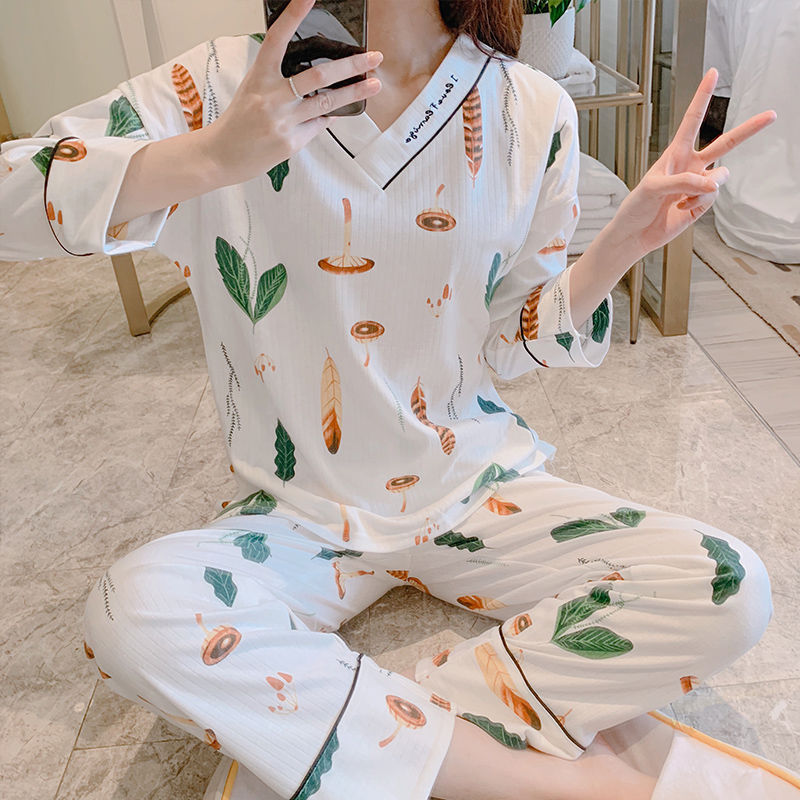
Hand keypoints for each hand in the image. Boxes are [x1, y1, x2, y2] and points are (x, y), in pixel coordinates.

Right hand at [200, 0, 382, 186]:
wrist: (221, 156)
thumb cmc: (238, 122)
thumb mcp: (253, 91)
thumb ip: (279, 82)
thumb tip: (316, 81)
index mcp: (259, 76)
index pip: (277, 39)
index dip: (293, 16)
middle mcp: (271, 96)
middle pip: (318, 75)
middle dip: (351, 65)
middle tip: (373, 57)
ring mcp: (282, 121)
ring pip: (327, 102)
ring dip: (354, 93)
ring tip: (373, 85)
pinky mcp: (290, 142)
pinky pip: (318, 125)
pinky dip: (326, 118)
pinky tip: (332, 113)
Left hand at [608, 68, 776, 259]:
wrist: (635, 234)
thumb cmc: (636, 207)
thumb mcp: (653, 188)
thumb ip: (683, 182)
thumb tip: (712, 184)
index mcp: (675, 153)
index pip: (692, 120)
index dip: (702, 96)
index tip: (713, 73)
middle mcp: (691, 165)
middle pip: (726, 143)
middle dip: (749, 129)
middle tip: (772, 114)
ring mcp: (698, 184)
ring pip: (720, 177)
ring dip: (704, 188)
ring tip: (682, 198)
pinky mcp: (702, 203)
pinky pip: (712, 197)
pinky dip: (698, 203)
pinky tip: (682, 208)